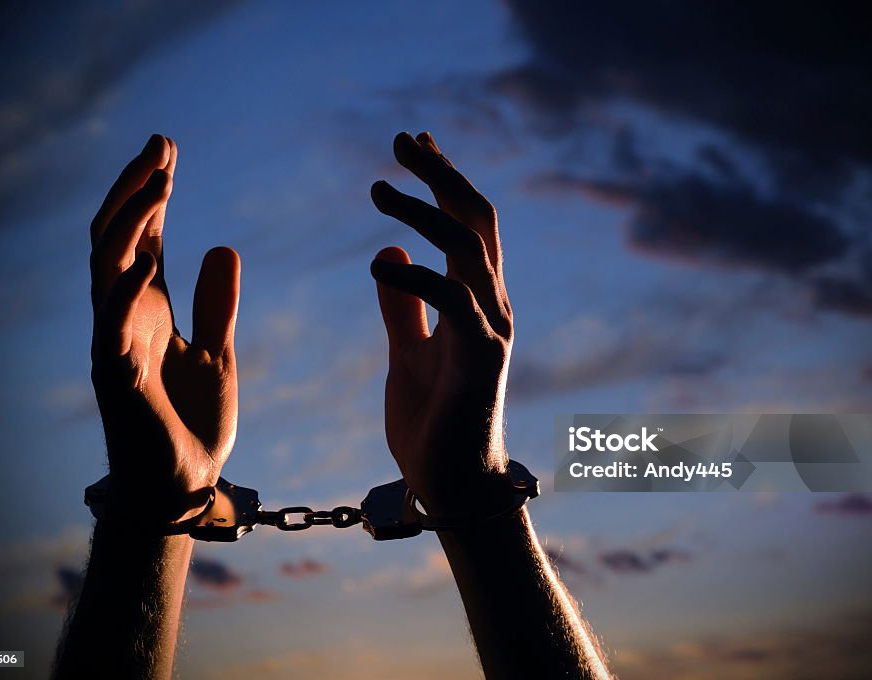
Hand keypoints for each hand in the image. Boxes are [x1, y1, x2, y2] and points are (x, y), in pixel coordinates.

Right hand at [89, 134, 240, 523]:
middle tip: (159, 145)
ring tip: (156, 181)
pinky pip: (111, 327)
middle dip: (134, 191)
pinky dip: (127, 291)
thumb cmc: (190, 424)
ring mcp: (114, 345)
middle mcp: (123, 318)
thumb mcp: (216, 353)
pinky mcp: (117, 379)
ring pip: (105, 270)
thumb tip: (224, 246)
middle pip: (115, 239)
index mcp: (147, 311)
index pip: (141, 238)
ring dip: (128, 224)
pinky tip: (148, 258)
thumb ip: (217, 305)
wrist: (181, 488)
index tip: (169, 151)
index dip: (151, 194)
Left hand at [370, 132, 512, 513]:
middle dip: (442, 173)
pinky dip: (420, 278)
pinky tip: (380, 265)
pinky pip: (455, 303)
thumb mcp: (407, 353)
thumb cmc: (433, 425)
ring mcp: (492, 330)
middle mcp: (491, 305)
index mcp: (474, 301)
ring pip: (469, 247)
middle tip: (402, 138)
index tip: (414, 143)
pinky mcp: (481, 359)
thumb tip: (388, 255)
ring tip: (379, 186)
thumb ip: (402, 307)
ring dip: (426, 209)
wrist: (455, 491)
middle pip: (476, 219)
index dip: (443, 180)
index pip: (465, 224)